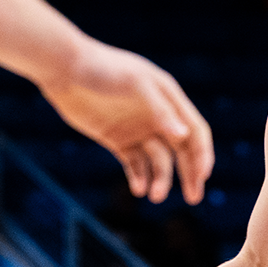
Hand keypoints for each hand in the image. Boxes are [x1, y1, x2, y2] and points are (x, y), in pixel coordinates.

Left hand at [42, 42, 212, 207]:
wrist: (65, 70)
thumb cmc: (103, 69)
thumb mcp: (135, 85)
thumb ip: (160, 110)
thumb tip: (183, 135)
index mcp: (168, 98)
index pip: (194, 130)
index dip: (202, 154)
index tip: (202, 177)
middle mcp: (157, 115)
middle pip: (182, 149)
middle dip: (190, 173)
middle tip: (194, 197)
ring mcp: (137, 129)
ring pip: (158, 161)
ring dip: (160, 179)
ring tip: (153, 196)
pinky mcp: (117, 140)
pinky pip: (134, 164)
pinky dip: (138, 178)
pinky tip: (137, 189)